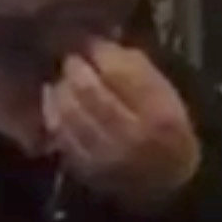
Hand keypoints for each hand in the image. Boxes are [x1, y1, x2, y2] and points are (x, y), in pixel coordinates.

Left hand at [42, 41, 199, 215]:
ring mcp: (108, 158)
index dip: (100, 52)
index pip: (122, 74)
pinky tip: (55, 98)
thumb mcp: (165, 94)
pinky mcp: (88, 170)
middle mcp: (134, 139)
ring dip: (61, 89)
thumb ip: (134, 67)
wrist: (169, 180)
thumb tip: (97, 43)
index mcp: (161, 116)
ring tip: (64, 78)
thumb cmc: (167, 128)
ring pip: (70, 113)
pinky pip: (60, 135)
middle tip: (72, 59)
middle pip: (90, 93)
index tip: (91, 42)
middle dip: (75, 68)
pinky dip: (53, 112)